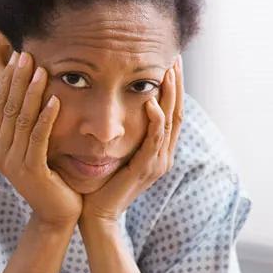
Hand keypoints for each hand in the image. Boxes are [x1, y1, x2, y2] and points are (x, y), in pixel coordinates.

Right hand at [0, 51, 82, 229]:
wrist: (57, 215)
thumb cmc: (51, 178)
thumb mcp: (35, 147)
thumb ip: (29, 124)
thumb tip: (30, 91)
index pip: (1, 104)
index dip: (9, 79)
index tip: (19, 55)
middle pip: (8, 107)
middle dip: (18, 79)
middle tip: (26, 54)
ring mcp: (12, 163)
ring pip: (22, 119)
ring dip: (32, 93)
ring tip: (41, 70)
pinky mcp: (30, 171)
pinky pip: (38, 138)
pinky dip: (46, 117)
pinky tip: (55, 99)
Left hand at [79, 54, 183, 226]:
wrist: (95, 215)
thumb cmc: (99, 183)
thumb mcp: (114, 152)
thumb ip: (120, 132)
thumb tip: (113, 104)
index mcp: (157, 150)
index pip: (171, 110)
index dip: (172, 86)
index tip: (169, 60)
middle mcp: (163, 155)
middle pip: (177, 112)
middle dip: (177, 84)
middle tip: (175, 57)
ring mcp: (157, 163)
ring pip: (170, 122)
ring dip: (170, 95)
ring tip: (168, 71)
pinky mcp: (145, 170)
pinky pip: (154, 142)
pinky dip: (155, 122)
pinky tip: (151, 103)